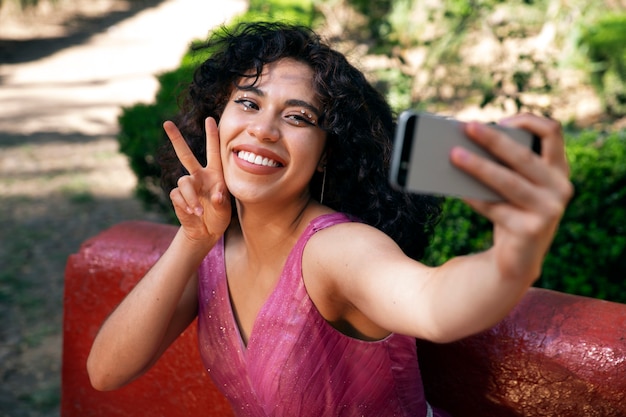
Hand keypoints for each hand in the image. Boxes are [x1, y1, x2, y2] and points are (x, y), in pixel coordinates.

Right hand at [163, 117, 231, 242]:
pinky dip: (186, 204)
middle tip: (167, 123)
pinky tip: (192, 212)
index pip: (213, 152)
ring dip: (191, 197)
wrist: (206, 231)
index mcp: (214, 174)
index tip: (211, 119)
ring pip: (184, 182)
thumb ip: (222, 201)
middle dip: (176, 139)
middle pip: (185, 154)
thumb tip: (216, 195)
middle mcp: (199, 176)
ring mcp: (188, 186)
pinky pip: (178, 195)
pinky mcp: (177, 196)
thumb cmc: (219, 217)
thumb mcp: (225, 210)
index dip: (212, 136)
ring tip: (199, 210)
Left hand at [450, 113, 572, 281]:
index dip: (528, 121)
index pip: (553, 133)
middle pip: (524, 156)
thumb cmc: (511, 212)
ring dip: (478, 166)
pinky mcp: (531, 230)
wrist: (517, 259)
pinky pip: (495, 208)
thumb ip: (504, 166)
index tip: (501, 120)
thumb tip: (468, 144)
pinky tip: (456, 189)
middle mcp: (560, 188)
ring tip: (453, 155)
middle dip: (493, 139)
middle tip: (467, 128)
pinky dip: (474, 197)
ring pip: (508, 182)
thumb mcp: (513, 186)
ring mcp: (549, 211)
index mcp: (558, 170)